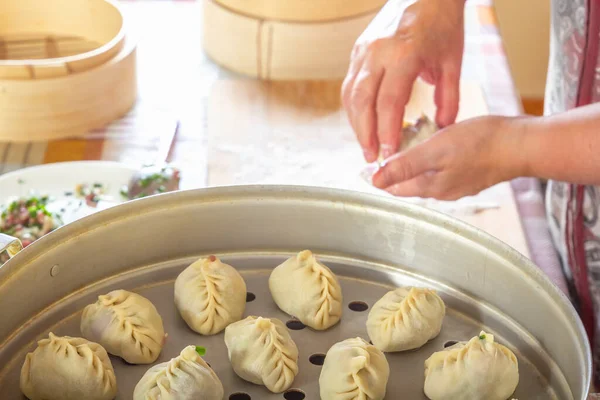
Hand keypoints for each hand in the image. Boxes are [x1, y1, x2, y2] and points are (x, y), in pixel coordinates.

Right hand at [342, 0, 465, 162]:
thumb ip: (449, 98)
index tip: (390, 154)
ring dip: (356, 123)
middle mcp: (378, 53)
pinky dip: (354, 107)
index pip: (389, 102)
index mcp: (404, 55)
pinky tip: (363, 123)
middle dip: (365, 133)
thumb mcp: (454, 61)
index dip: (387, 131)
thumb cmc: (442, 23)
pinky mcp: (358, 50)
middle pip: (362, 102)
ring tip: (366, 145)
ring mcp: (363, 50)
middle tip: (371, 157)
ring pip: (351, 95)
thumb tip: (442, 127)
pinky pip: (350, 84)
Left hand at [371, 116, 527, 199]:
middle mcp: (442, 191)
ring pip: (425, 176)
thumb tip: (375, 181)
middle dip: (393, 172)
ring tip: (403, 147)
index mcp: (430, 187)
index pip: (394, 187)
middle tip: (382, 152)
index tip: (366, 165)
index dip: (378, 176)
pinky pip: (442, 169)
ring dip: (412, 165)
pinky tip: (433, 147)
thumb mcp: (436, 151)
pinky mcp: (471, 173)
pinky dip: (431, 160)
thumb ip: (405, 166)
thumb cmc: (481, 144)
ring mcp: (458, 184)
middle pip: (408, 183)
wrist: (522, 145)